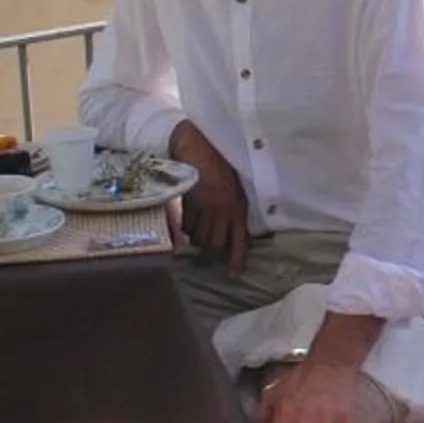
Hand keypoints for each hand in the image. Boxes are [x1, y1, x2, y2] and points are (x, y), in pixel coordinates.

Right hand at [170, 123, 248, 272]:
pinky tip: (186, 223)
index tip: (231, 276)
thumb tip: (232, 228)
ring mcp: (203, 208)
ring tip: (194, 238)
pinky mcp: (188, 203)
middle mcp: (221, 211)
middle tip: (204, 256)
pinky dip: (185, 228)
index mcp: (237, 208)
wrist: (200, 146)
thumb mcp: (235, 187)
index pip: (238, 241)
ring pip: (197, 237)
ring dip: (195, 241)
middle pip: (214, 244)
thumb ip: (234, 208)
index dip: (234, 260)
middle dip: (208, 253)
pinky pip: (185, 225)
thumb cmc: (222, 164)